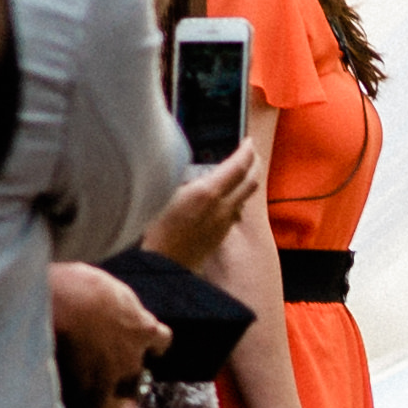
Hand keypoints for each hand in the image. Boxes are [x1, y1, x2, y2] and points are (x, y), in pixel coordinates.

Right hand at [47, 258, 161, 401]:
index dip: (153, 344)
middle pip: (136, 377)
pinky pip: (84, 398)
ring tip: (81, 385)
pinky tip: (65, 388)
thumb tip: (114, 307)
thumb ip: (119, 306)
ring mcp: (110, 375)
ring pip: (108, 394)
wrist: (63, 305)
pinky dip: (76, 394)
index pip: (162, 340)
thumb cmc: (83, 286)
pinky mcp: (87, 385)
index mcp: (143, 328)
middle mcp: (132, 357)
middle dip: (123, 376)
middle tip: (106, 369)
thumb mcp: (111, 289)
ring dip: (98, 391)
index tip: (147, 346)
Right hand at [147, 142, 263, 266]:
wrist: (161, 266)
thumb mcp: (162, 193)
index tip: (249, 141)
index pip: (239, 166)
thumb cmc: (154, 229)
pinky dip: (236, 197)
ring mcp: (224, 223)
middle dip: (254, 163)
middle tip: (251, 152)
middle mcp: (222, 207)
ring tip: (241, 171)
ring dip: (247, 181)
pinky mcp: (220, 235)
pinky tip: (226, 196)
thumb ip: (183, 177)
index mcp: (208, 192)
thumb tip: (192, 167)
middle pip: (251, 181)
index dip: (248, 151)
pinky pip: (235, 210)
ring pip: (245, 197)